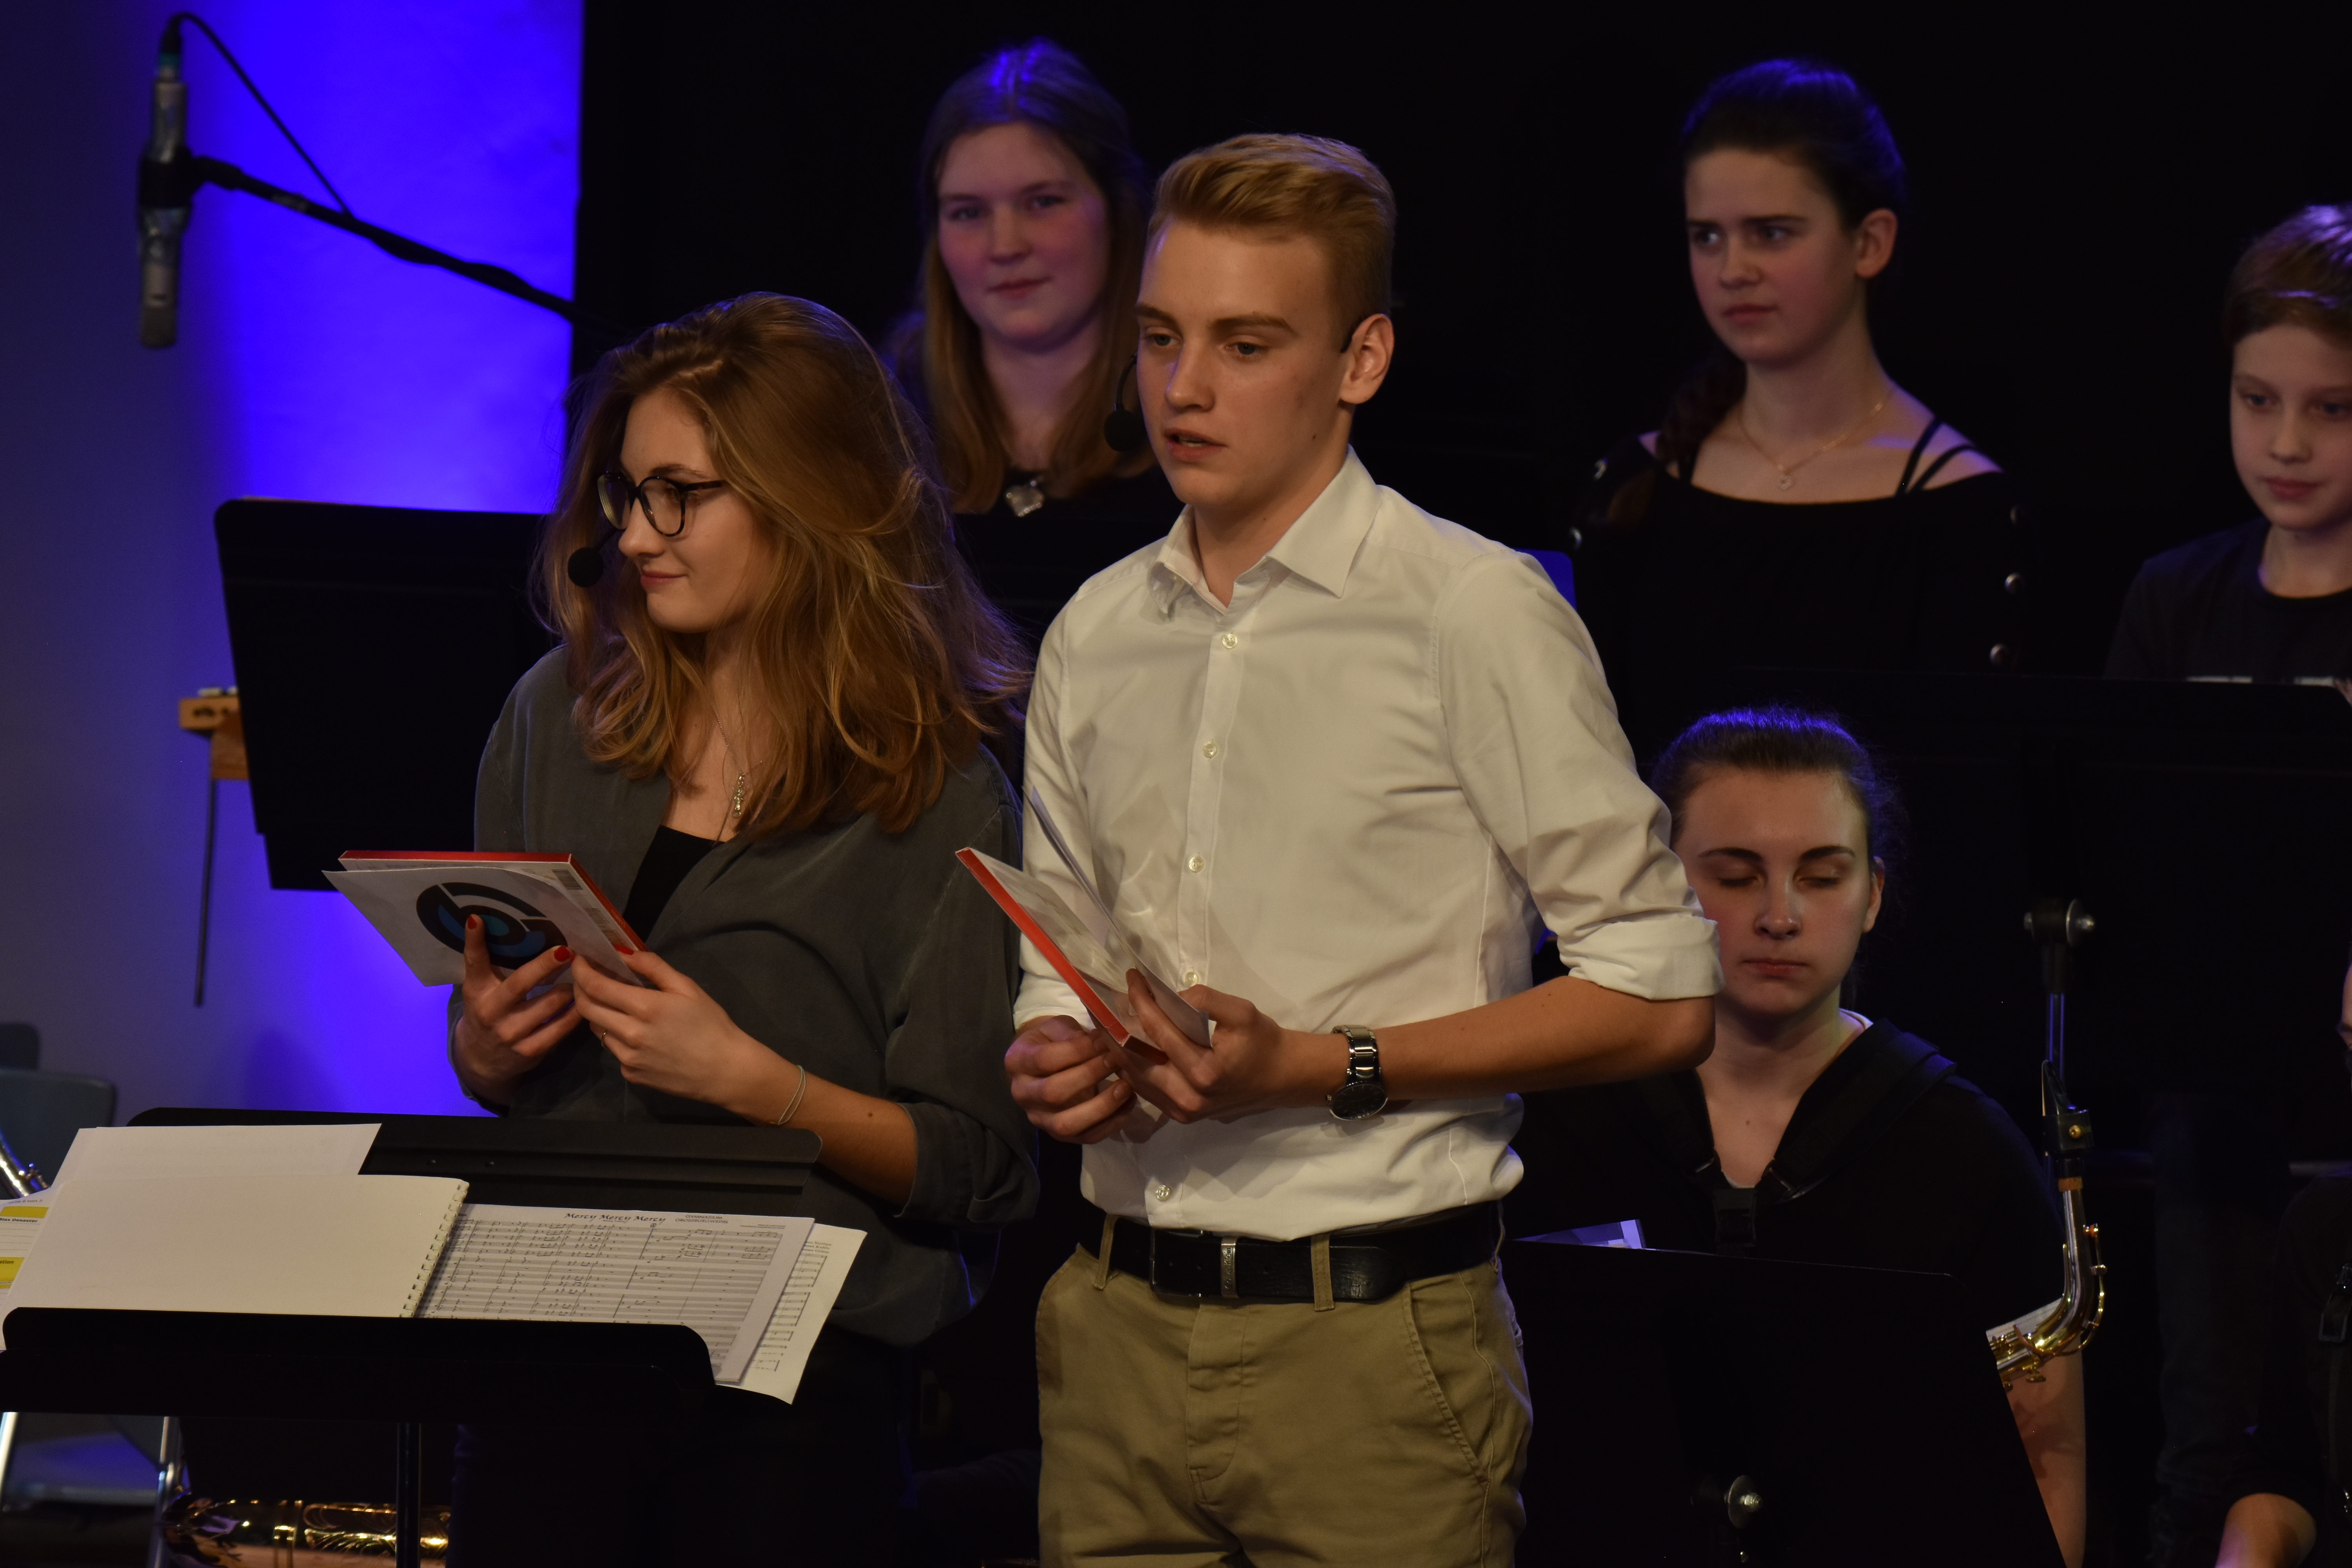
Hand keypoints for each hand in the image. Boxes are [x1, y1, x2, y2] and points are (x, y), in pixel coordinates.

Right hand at [452, 916, 579, 1102]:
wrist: (481, 1062)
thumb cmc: (488, 1012)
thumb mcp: (481, 989)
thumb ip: (490, 964)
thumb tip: (506, 924)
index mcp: (477, 991)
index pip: (474, 963)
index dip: (474, 942)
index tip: (478, 918)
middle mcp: (491, 1011)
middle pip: (520, 984)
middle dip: (545, 965)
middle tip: (568, 950)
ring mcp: (511, 1033)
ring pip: (549, 1005)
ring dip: (571, 987)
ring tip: (584, 973)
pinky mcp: (530, 1051)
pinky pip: (560, 1028)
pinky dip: (576, 1012)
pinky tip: (586, 999)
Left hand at [572, 946, 785, 1113]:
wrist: (725, 1071)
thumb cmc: (711, 1025)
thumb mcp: (687, 988)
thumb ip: (653, 967)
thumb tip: (623, 953)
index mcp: (645, 1007)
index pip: (595, 986)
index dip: (581, 970)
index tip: (580, 959)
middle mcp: (629, 1034)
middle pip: (586, 1008)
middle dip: (580, 988)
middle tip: (587, 978)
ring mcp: (627, 1058)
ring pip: (597, 1030)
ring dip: (597, 1012)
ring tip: (613, 1003)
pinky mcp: (630, 1075)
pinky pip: (613, 1050)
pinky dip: (616, 1036)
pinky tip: (636, 1033)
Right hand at [1005, 1014, 1133, 1142]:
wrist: (1041, 1065)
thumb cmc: (1051, 1041)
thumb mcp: (1055, 1027)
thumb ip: (1070, 1033)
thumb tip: (1097, 1043)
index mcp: (1017, 1062)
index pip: (1045, 1059)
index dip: (1078, 1050)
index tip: (1104, 1040)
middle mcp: (1022, 1094)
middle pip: (1053, 1093)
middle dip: (1090, 1076)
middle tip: (1116, 1060)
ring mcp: (1039, 1118)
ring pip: (1067, 1124)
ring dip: (1101, 1107)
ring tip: (1126, 1087)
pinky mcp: (1059, 1135)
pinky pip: (1085, 1137)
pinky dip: (1111, 1123)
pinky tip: (1128, 1103)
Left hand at [1114, 973, 1342, 1123]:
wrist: (1281, 1077)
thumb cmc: (1262, 1041)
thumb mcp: (1241, 1011)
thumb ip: (1204, 999)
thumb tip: (1166, 995)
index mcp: (1204, 1072)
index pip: (1159, 1032)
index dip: (1141, 1002)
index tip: (1131, 979)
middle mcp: (1188, 1097)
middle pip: (1137, 1060)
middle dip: (1118, 1028)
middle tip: (1106, 1003)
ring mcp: (1182, 1111)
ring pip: (1136, 1078)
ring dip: (1120, 1050)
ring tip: (1108, 1022)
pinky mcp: (1181, 1116)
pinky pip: (1147, 1090)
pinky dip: (1134, 1068)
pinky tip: (1126, 1047)